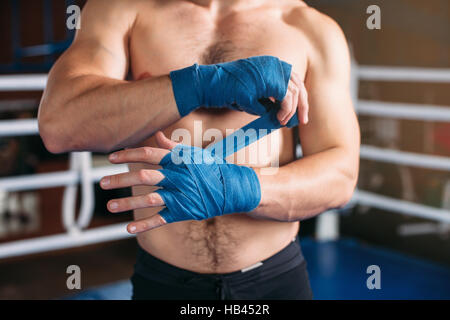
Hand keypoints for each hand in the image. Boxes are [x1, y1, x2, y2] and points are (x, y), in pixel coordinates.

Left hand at [100, 132, 260, 233]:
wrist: (232, 187)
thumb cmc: (210, 169)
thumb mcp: (193, 154)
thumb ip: (173, 147)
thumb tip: (158, 135)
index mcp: (178, 160)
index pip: (149, 153)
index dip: (129, 154)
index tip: (111, 158)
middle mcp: (178, 176)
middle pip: (144, 176)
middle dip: (121, 179)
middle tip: (102, 182)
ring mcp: (181, 195)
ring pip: (150, 198)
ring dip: (128, 202)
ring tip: (110, 205)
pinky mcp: (184, 211)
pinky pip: (162, 219)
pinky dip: (145, 225)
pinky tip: (129, 230)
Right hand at [170, 56, 308, 124]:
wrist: (206, 85)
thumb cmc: (227, 91)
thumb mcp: (252, 95)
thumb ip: (269, 101)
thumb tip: (285, 115)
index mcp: (270, 64)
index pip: (294, 80)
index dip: (301, 98)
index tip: (301, 114)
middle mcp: (271, 64)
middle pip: (297, 85)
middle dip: (303, 105)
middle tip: (303, 121)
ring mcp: (266, 72)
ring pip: (292, 92)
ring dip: (291, 110)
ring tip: (284, 122)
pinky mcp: (260, 82)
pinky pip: (281, 98)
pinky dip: (283, 110)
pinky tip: (278, 119)